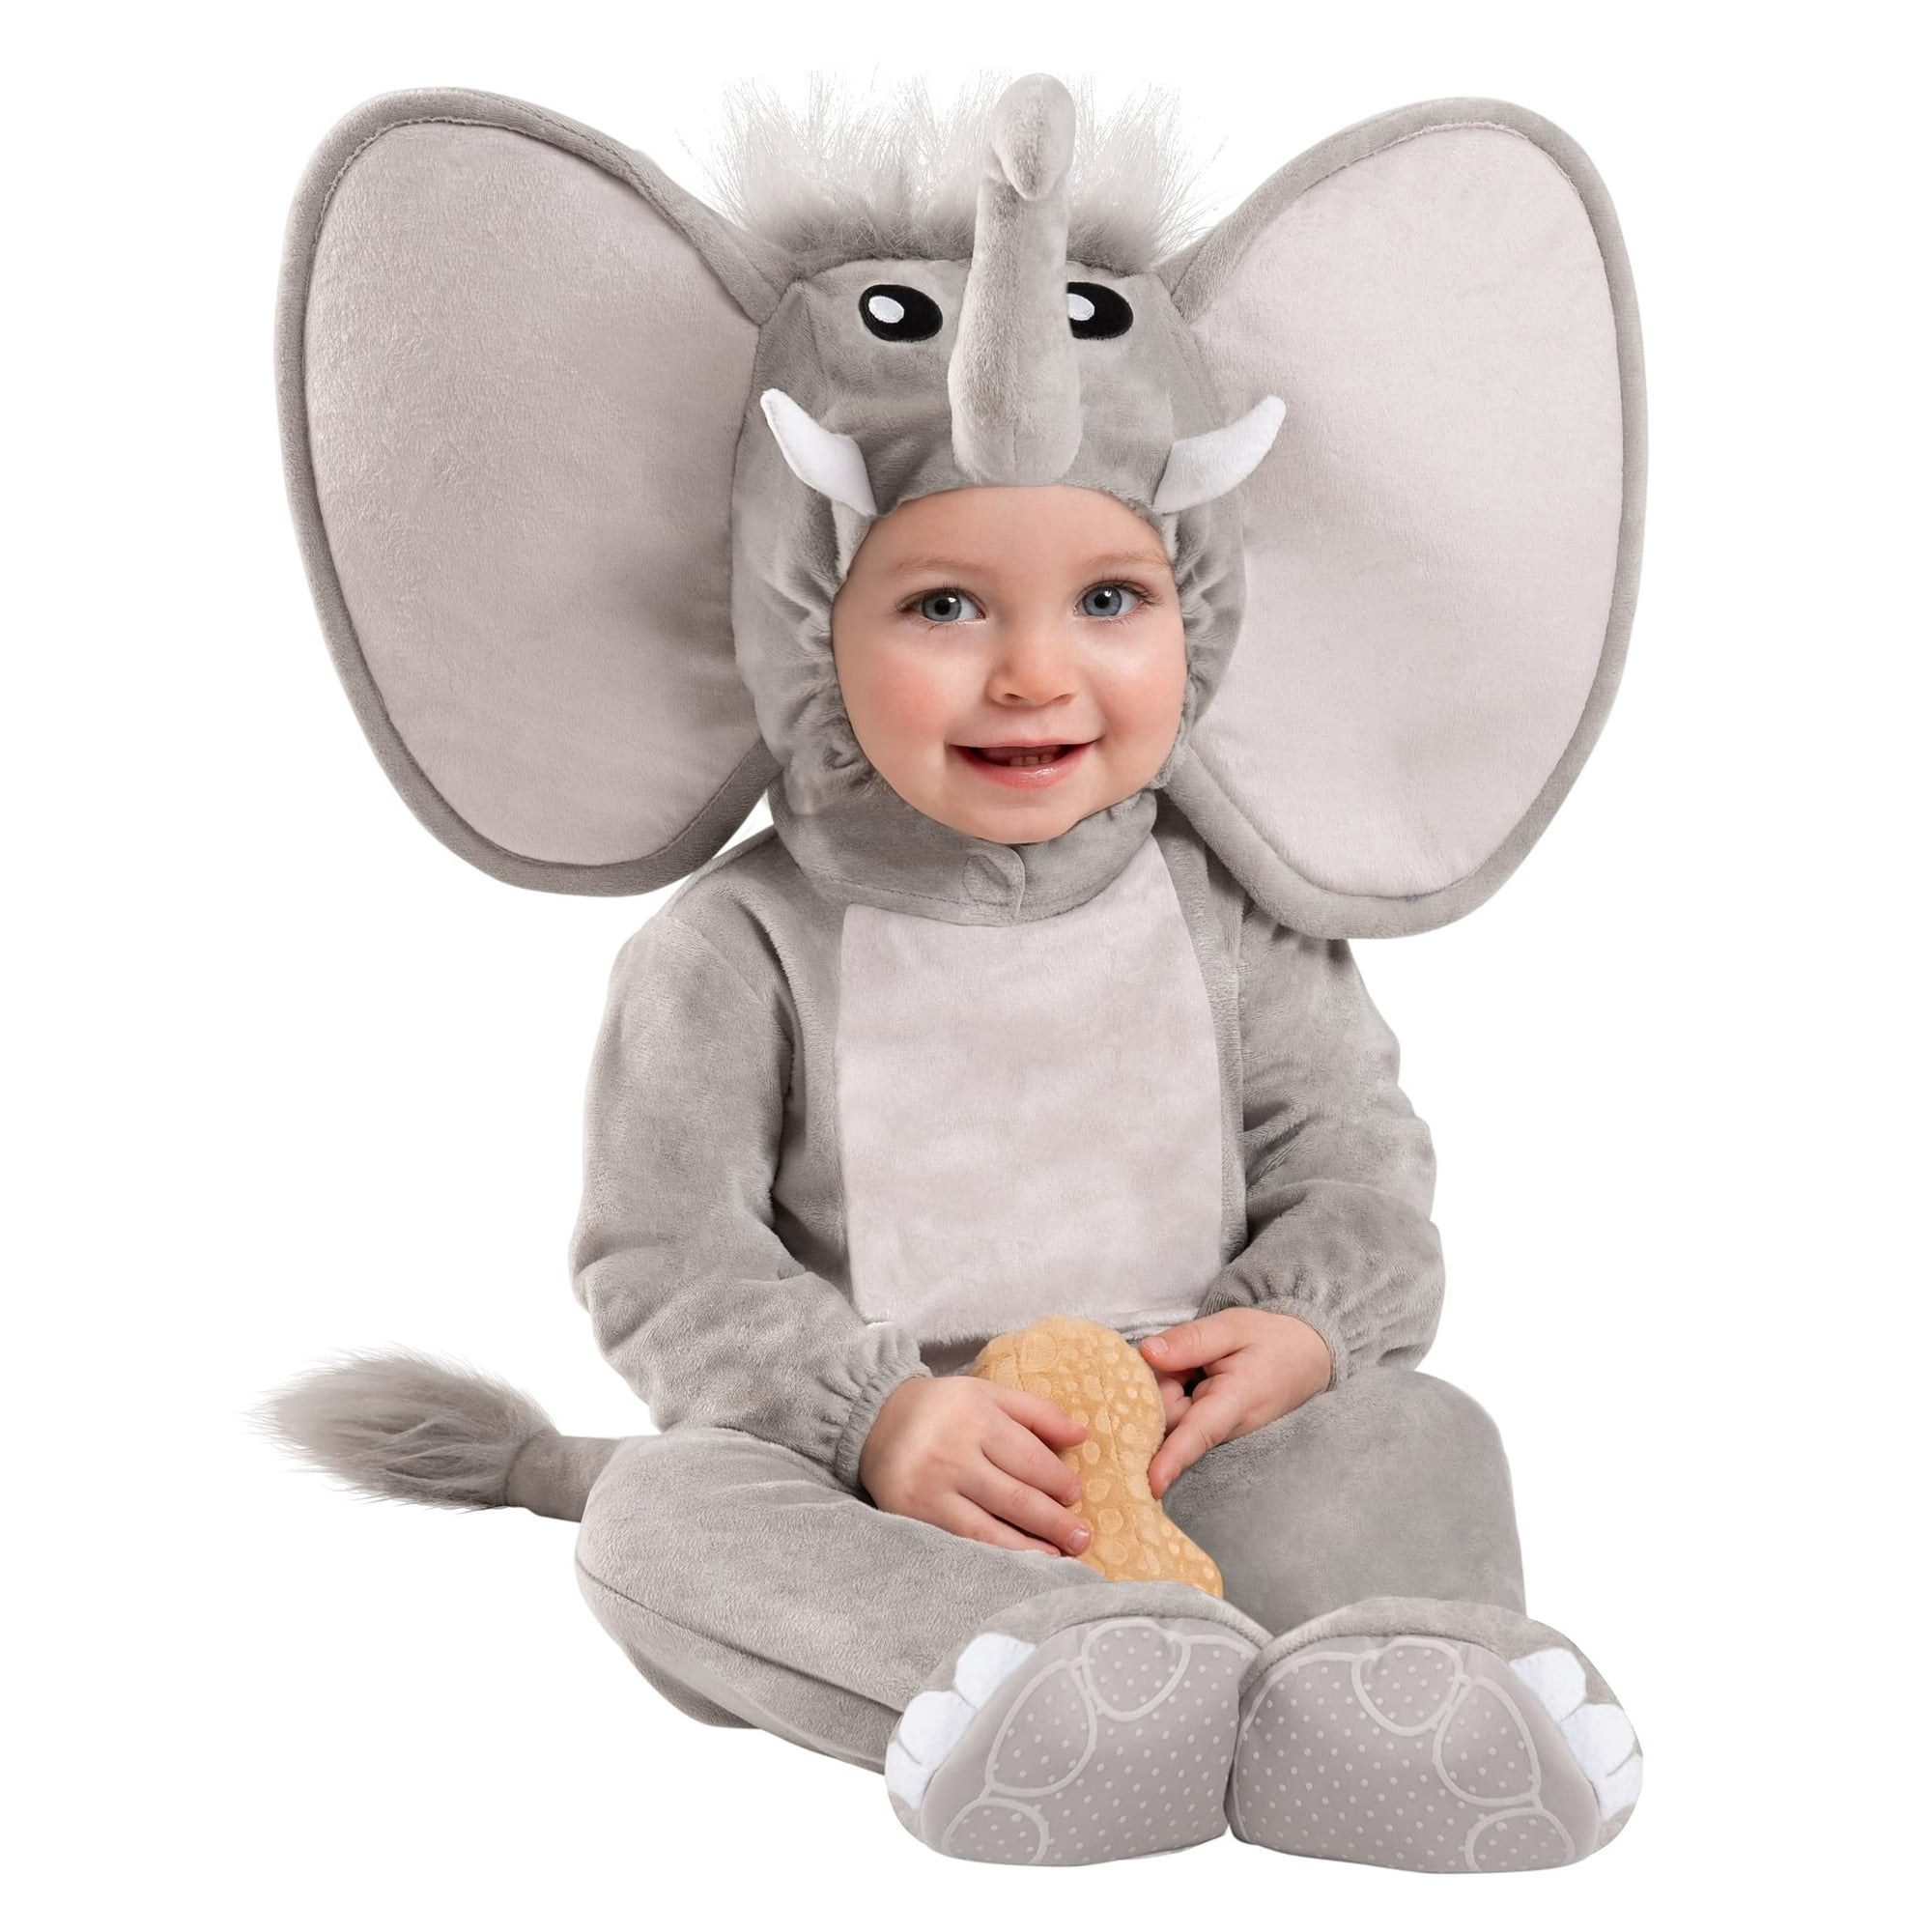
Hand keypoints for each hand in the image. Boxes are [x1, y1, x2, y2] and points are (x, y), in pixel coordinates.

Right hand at [858, 1376, 1093, 1558]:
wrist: (874, 1420)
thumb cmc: (943, 1408)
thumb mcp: (988, 1394)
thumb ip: (1036, 1412)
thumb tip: (1082, 1436)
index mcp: (975, 1416)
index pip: (1029, 1458)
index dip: (1058, 1481)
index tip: (1076, 1496)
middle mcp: (952, 1453)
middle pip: (1015, 1496)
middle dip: (1055, 1521)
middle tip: (1082, 1538)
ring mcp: (931, 1489)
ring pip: (989, 1528)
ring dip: (1029, 1548)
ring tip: (1058, 1557)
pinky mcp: (913, 1516)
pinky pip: (961, 1541)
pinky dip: (993, 1555)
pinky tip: (1015, 1563)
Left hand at [1136, 1308, 1331, 1498]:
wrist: (1306, 1357)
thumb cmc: (1270, 1341)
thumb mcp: (1232, 1327)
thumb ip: (1190, 1340)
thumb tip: (1147, 1353)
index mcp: (1236, 1400)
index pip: (1200, 1433)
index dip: (1173, 1457)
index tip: (1153, 1484)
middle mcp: (1226, 1429)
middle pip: (1168, 1419)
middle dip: (1155, 1385)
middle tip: (1179, 1351)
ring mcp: (1218, 1436)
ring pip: (1169, 1419)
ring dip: (1166, 1387)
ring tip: (1193, 1361)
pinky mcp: (1210, 1434)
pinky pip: (1177, 1420)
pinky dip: (1173, 1394)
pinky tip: (1190, 1374)